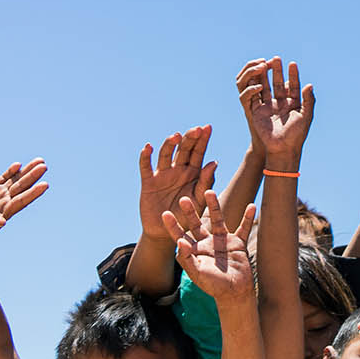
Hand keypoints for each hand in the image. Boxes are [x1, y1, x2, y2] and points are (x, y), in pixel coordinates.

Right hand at [0, 159, 48, 241]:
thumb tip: (1, 223)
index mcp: (5, 212)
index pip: (22, 200)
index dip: (33, 193)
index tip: (45, 185)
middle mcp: (6, 201)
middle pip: (22, 187)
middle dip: (33, 177)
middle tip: (44, 167)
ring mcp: (0, 194)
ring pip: (16, 181)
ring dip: (27, 172)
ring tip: (40, 161)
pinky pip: (4, 178)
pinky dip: (11, 172)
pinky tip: (18, 165)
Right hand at [137, 125, 215, 239]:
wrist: (168, 231)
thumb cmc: (188, 215)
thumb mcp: (200, 200)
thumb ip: (206, 183)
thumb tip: (213, 162)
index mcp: (193, 173)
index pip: (198, 153)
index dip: (202, 140)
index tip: (208, 127)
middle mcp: (178, 170)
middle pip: (183, 150)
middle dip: (190, 139)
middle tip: (196, 129)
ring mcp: (163, 174)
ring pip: (166, 155)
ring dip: (170, 144)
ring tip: (176, 136)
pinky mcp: (149, 182)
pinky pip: (146, 167)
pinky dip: (146, 156)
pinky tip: (148, 147)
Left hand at [161, 190, 256, 301]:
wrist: (235, 292)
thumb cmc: (214, 286)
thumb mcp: (198, 273)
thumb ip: (188, 259)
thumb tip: (179, 242)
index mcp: (195, 251)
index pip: (181, 235)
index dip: (173, 225)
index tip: (165, 213)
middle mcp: (207, 243)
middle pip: (197, 223)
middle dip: (190, 212)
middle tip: (184, 198)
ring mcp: (223, 241)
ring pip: (217, 220)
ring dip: (214, 206)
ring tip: (210, 191)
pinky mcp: (238, 243)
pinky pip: (243, 228)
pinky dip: (248, 218)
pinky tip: (252, 206)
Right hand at [238, 56, 314, 168]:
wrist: (283, 149)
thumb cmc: (296, 135)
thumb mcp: (305, 116)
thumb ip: (309, 100)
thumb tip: (310, 84)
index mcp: (292, 105)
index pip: (292, 86)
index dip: (292, 75)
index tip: (292, 63)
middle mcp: (280, 104)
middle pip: (277, 83)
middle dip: (277, 71)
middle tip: (276, 58)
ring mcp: (267, 107)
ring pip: (265, 86)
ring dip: (265, 76)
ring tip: (266, 64)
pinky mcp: (257, 112)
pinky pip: (253, 97)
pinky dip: (255, 89)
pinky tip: (260, 84)